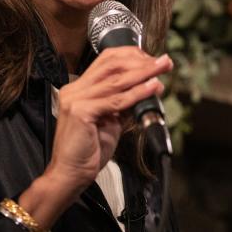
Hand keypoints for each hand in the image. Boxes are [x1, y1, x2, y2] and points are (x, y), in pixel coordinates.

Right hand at [46, 47, 170, 191]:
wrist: (69, 175)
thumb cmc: (87, 151)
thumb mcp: (109, 122)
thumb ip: (122, 105)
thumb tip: (146, 90)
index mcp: (78, 89)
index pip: (105, 60)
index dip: (130, 56)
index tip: (152, 60)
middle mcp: (74, 90)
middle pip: (111, 64)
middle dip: (140, 60)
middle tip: (163, 62)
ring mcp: (75, 99)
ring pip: (116, 80)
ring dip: (144, 72)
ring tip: (162, 68)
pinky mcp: (81, 112)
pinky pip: (116, 100)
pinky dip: (137, 93)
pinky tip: (152, 88)